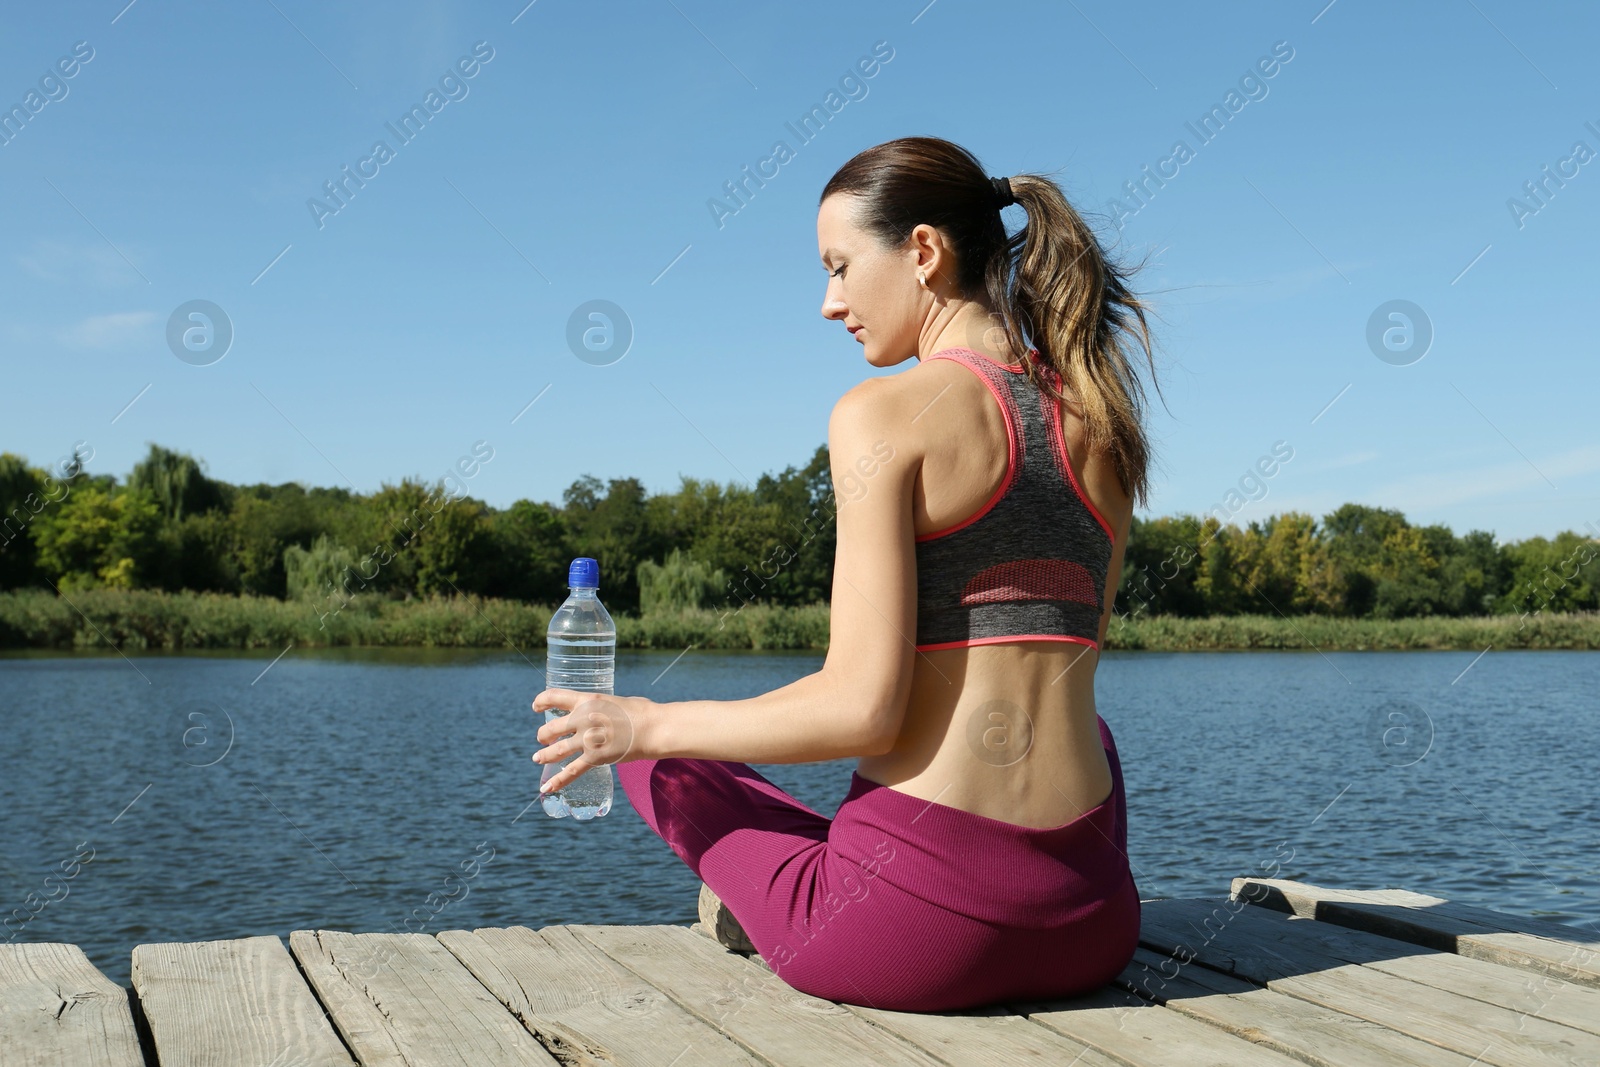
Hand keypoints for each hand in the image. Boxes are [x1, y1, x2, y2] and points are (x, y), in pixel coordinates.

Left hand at [532, 689, 651, 794]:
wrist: (653, 728)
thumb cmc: (642, 712)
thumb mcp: (616, 701)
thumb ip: (603, 707)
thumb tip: (604, 712)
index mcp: (587, 700)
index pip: (554, 696)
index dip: (541, 700)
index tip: (536, 706)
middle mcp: (582, 718)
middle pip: (551, 728)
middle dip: (543, 735)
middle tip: (542, 739)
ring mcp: (587, 739)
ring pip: (556, 750)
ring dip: (544, 755)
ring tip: (538, 758)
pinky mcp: (594, 758)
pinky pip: (571, 771)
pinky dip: (557, 781)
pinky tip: (546, 788)